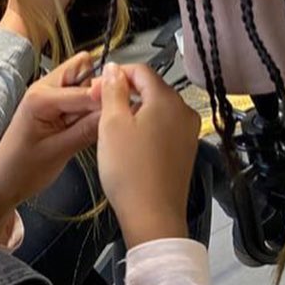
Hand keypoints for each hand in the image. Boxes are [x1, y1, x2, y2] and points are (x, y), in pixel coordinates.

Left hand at [0, 53, 100, 239]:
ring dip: (94, 101)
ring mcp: (49, 96)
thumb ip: (89, 128)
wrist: (3, 183)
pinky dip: (88, 110)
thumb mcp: (60, 152)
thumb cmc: (22, 170)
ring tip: (103, 124)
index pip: (86, 88)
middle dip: (100, 89)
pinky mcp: (54, 107)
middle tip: (114, 113)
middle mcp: (44, 89)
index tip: (129, 106)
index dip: (107, 97)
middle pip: (84, 70)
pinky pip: (78, 99)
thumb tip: (115, 110)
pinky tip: (93, 127)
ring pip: (83, 84)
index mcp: (41, 97)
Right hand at [94, 63, 200, 247]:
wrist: (153, 215)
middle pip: (150, 88)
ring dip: (133, 110)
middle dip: (124, 93)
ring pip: (156, 108)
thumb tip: (114, 69)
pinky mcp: (184, 149)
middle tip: (99, 107)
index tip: (96, 88)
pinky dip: (145, 127)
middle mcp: (183, 111)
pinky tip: (128, 143)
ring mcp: (187, 132)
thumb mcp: (112, 124)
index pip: (141, 70)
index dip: (115, 74)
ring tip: (111, 128)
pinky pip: (163, 127)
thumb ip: (113, 90)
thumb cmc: (131, 173)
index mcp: (167, 99)